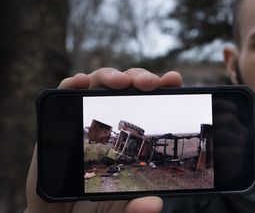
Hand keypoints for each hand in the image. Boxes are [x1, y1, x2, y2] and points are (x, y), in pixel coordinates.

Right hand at [25, 68, 182, 212]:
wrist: (59, 209)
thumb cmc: (94, 199)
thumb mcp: (119, 204)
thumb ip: (135, 206)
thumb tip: (155, 204)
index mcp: (132, 130)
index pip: (151, 100)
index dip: (163, 86)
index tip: (174, 80)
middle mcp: (111, 116)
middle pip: (128, 84)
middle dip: (140, 78)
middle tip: (150, 83)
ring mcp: (87, 113)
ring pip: (101, 82)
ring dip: (112, 76)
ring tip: (121, 82)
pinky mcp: (62, 118)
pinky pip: (66, 93)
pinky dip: (72, 83)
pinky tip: (80, 82)